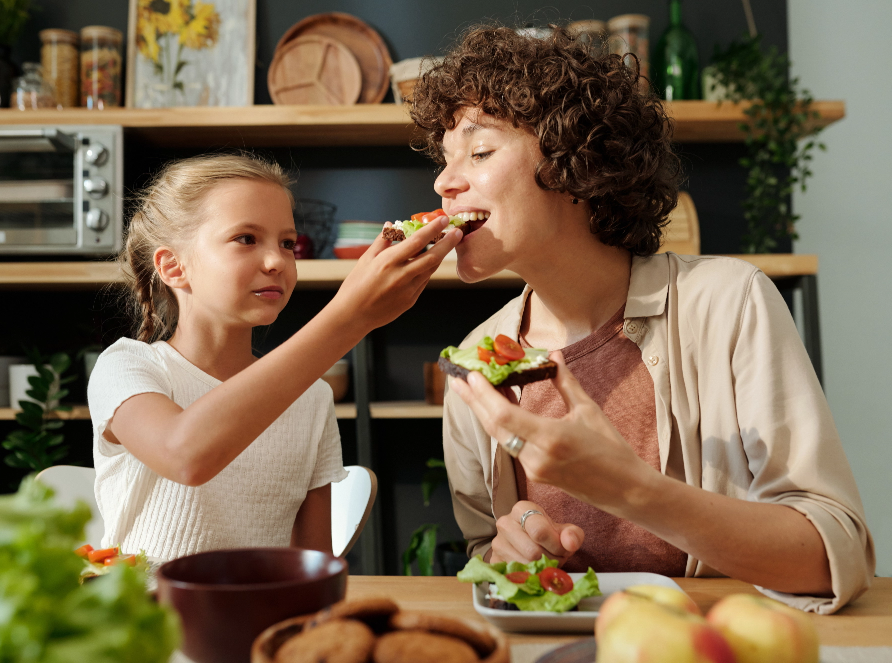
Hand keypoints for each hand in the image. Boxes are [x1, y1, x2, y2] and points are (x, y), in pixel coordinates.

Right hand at [332, 216, 460, 330]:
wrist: (353, 315)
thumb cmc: (356, 285)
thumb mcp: (366, 259)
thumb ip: (382, 241)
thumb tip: (391, 225)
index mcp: (389, 262)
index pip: (417, 241)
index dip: (432, 229)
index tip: (443, 220)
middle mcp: (401, 276)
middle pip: (432, 257)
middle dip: (447, 243)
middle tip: (458, 232)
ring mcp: (408, 290)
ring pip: (430, 269)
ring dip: (439, 256)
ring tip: (445, 245)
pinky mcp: (410, 300)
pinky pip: (423, 281)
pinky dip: (427, 270)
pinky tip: (426, 263)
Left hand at [450, 352, 659, 518]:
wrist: (625, 490)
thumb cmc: (612, 448)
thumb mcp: (589, 410)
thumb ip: (566, 382)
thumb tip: (552, 355)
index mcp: (552, 437)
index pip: (505, 415)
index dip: (483, 395)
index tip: (471, 375)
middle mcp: (537, 456)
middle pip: (494, 426)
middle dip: (473, 401)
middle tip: (456, 379)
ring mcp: (534, 468)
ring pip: (501, 437)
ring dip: (484, 413)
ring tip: (469, 391)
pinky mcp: (535, 475)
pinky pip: (512, 446)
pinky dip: (501, 426)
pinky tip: (495, 410)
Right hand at [490, 501, 583, 566]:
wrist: (531, 541)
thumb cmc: (549, 535)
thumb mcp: (565, 531)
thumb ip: (573, 535)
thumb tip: (570, 543)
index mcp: (521, 509)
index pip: (539, 531)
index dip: (556, 545)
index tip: (563, 549)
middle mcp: (505, 523)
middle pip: (532, 551)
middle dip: (550, 559)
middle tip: (556, 557)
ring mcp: (497, 543)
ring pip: (524, 565)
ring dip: (541, 569)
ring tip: (546, 562)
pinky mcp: (494, 561)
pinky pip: (515, 575)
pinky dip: (529, 577)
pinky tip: (535, 570)